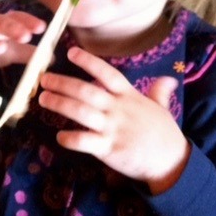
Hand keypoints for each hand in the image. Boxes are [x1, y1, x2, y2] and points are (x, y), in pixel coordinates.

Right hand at [0, 11, 46, 84]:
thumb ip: (30, 53)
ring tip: (0, 48)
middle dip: (12, 28)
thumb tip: (51, 57)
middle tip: (26, 36)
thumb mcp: (14, 51)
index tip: (42, 27)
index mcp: (4, 25)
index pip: (16, 18)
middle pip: (0, 24)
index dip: (28, 21)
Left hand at [38, 46, 189, 193]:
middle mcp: (118, 109)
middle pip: (86, 91)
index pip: (107, 73)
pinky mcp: (108, 149)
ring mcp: (112, 128)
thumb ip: (158, 92)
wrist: (171, 162)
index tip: (71, 52)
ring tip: (43, 99)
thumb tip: (168, 79)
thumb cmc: (163, 134)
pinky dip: (70, 138)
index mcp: (129, 96)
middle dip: (63, 83)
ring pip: (81, 112)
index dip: (89, 62)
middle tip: (44, 79)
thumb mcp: (162, 108)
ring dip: (60, 104)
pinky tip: (59, 136)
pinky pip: (84, 141)